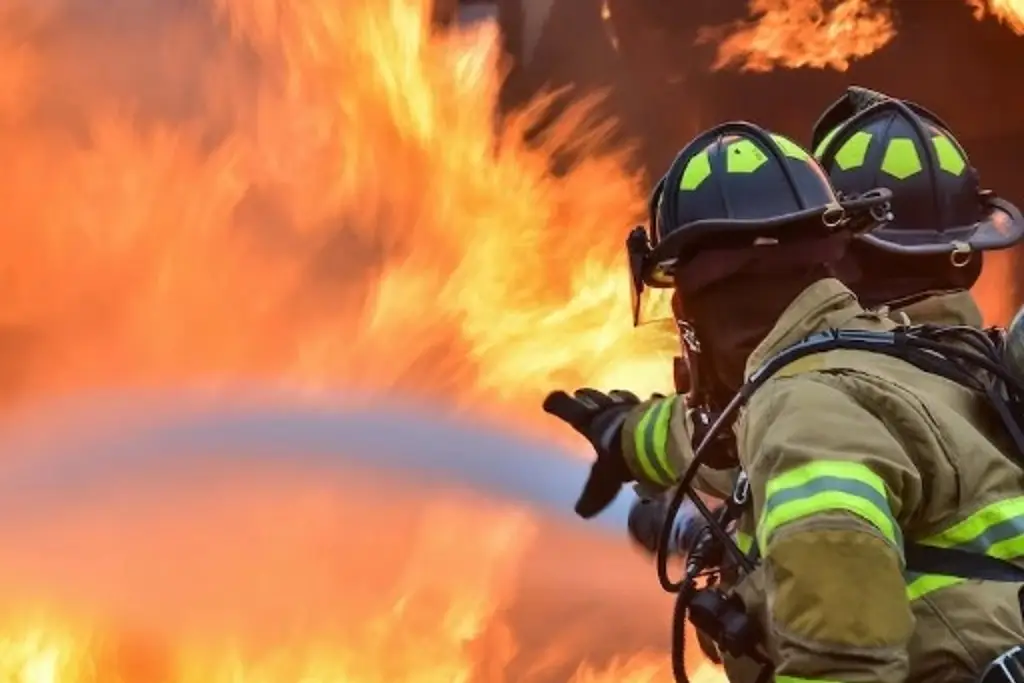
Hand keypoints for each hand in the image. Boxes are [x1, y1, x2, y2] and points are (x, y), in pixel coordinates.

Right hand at [542, 388, 640, 517]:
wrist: (657, 440)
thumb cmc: (623, 456)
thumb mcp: (604, 480)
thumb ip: (593, 493)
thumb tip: (581, 512)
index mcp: (591, 423)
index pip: (566, 408)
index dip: (558, 404)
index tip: (548, 402)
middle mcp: (609, 409)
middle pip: (592, 397)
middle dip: (585, 398)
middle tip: (580, 396)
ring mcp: (632, 405)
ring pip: (618, 397)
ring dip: (614, 398)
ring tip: (613, 398)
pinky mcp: (653, 407)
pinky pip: (648, 402)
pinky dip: (647, 403)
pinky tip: (650, 401)